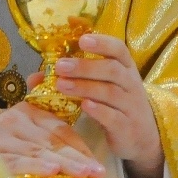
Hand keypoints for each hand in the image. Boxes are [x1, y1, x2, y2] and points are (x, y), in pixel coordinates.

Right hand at [0, 101, 104, 177]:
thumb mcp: (16, 125)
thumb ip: (40, 117)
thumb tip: (49, 83)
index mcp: (25, 111)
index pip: (59, 128)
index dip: (79, 145)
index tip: (96, 163)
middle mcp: (15, 121)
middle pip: (53, 142)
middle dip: (78, 158)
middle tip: (98, 172)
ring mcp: (2, 138)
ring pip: (39, 152)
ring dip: (64, 164)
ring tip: (84, 174)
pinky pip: (17, 162)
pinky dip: (34, 167)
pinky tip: (51, 170)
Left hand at [55, 34, 163, 177]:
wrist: (142, 138)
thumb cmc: (116, 106)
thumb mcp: (101, 88)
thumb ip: (73, 78)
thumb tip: (35, 77)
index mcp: (125, 68)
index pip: (118, 49)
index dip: (102, 42)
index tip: (82, 40)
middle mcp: (131, 84)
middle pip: (112, 70)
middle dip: (85, 66)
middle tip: (60, 66)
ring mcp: (130, 106)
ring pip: (110, 92)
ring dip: (84, 87)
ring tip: (61, 85)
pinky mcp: (126, 128)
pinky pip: (114, 117)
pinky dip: (99, 111)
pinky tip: (84, 106)